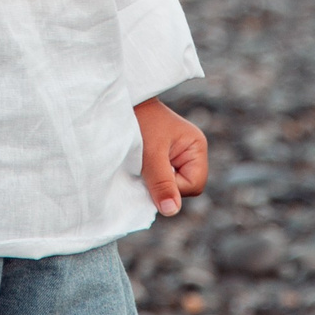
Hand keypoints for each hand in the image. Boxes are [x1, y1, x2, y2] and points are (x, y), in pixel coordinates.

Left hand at [134, 97, 207, 216]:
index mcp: (196, 147)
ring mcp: (177, 154)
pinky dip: (149, 176)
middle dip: (164, 184)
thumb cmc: (138, 121)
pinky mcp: (163, 157)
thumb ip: (162, 183)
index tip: (152, 174)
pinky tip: (139, 166)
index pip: (194, 185)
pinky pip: (161, 177)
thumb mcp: (150, 155)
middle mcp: (191, 152)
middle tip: (144, 169)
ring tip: (140, 165)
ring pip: (171, 184)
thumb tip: (172, 211)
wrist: (118, 103)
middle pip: (184, 187)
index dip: (173, 187)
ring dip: (155, 180)